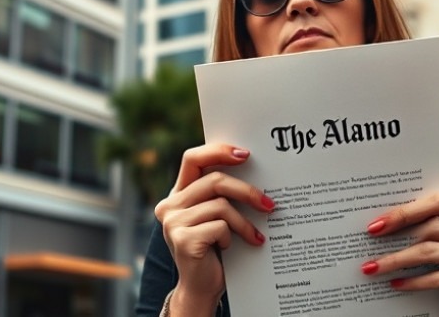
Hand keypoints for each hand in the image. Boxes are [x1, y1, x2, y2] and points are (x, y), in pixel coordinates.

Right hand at [154, 144, 274, 313]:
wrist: (201, 288)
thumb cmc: (214, 249)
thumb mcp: (215, 216)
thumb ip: (221, 194)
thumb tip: (252, 167)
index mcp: (178, 194)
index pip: (193, 159)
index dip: (218, 151)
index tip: (245, 154)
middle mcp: (170, 205)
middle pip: (214, 180)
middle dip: (246, 191)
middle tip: (269, 203)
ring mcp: (173, 222)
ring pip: (221, 205)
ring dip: (244, 222)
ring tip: (255, 235)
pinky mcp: (183, 239)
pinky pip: (220, 226)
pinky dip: (233, 237)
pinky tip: (232, 248)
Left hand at [360, 192, 438, 316]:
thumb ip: (429, 231)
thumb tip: (383, 223)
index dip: (407, 210)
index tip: (378, 221)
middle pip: (434, 225)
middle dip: (398, 231)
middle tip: (370, 238)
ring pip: (430, 251)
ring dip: (397, 259)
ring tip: (374, 266)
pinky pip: (436, 277)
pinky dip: (412, 281)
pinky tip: (395, 284)